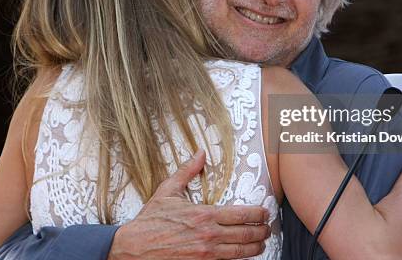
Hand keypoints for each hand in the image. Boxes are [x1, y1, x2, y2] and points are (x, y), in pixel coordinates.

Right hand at [108, 150, 270, 258]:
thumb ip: (187, 171)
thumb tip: (200, 153)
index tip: (265, 213)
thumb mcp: (168, 191)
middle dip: (261, 232)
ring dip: (255, 248)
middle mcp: (208, 235)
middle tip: (267, 229)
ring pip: (240, 253)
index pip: (241, 214)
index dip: (258, 214)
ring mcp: (205, 254)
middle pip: (246, 235)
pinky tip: (242, 256)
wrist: (133, 248)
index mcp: (204, 214)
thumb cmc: (150, 221)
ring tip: (261, 244)